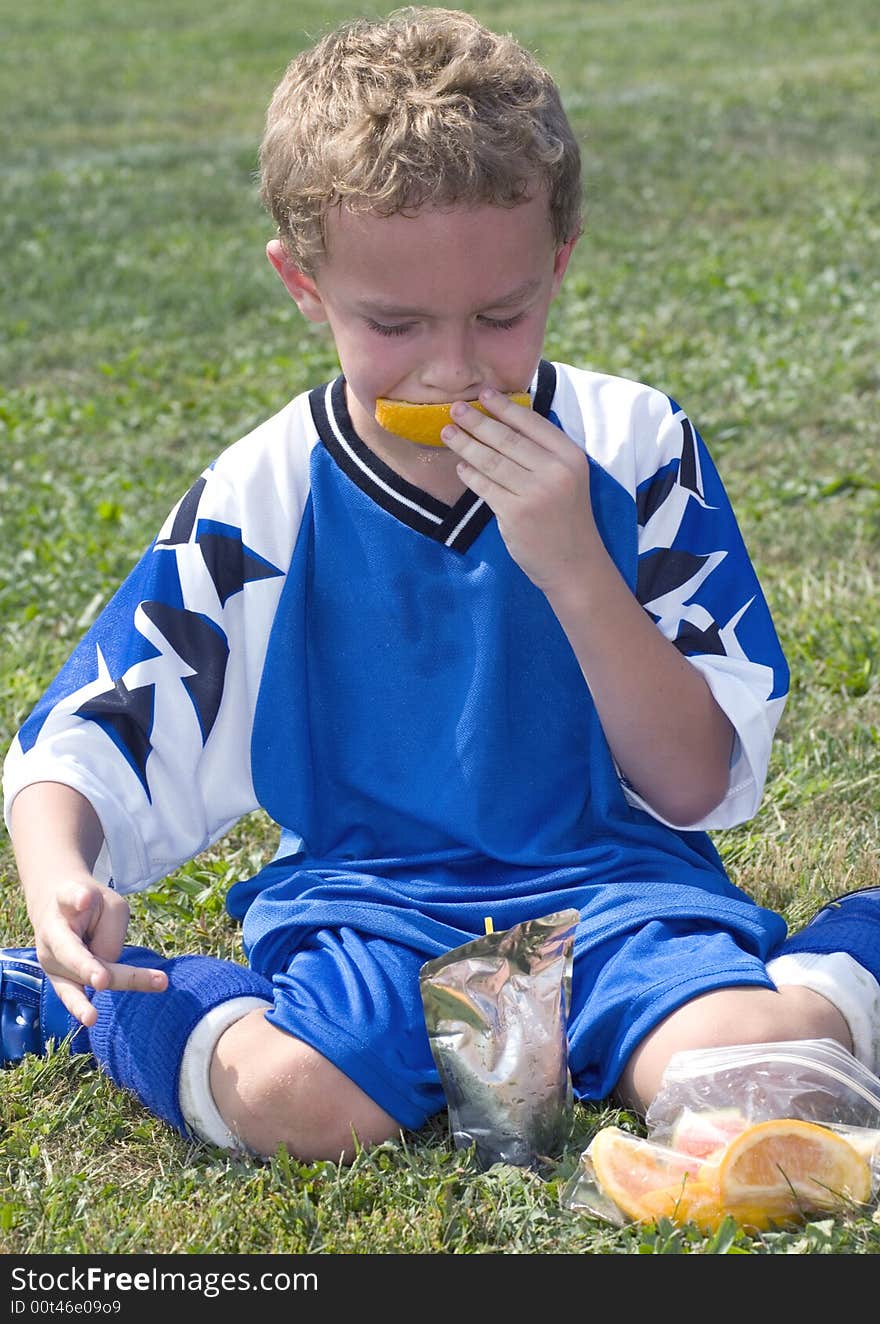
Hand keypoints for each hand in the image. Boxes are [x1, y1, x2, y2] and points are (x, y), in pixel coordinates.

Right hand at [30, 876, 167, 1026]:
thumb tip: (106, 976)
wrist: (56, 906)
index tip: (84, 899)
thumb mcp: (111, 907)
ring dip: (84, 1001)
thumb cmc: (92, 906)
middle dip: (87, 968)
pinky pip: (73, 994)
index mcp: (64, 900)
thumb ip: (111, 937)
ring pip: (75, 980)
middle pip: (75, 953)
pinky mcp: (59, 979)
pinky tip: (89, 1018)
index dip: (78, 900)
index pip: (71, 899)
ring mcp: (51, 960)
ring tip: (91, 1017)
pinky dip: (80, 1006)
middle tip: (103, 979)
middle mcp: (51, 933)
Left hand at [441, 388, 598, 592]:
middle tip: (455, 408)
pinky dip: (470, 474)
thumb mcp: (568, 478)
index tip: (484, 393)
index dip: (504, 407)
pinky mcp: (515, 514)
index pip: (532, 423)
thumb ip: (544, 453)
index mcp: (570, 456)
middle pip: (507, 439)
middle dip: (477, 421)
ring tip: (448, 432)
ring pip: (491, 461)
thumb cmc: (566, 518)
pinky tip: (461, 466)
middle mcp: (555, 471)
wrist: (573, 563)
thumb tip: (504, 421)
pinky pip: (485, 486)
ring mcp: (535, 493)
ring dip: (465, 444)